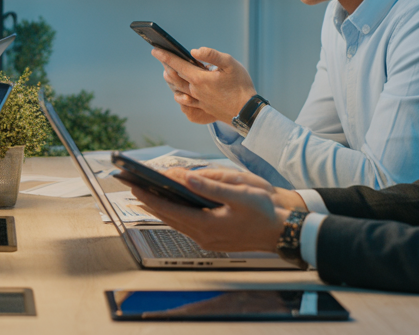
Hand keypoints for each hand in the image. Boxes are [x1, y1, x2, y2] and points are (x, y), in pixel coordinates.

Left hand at [122, 167, 291, 252]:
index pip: (171, 210)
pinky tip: (170, 204)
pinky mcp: (214, 239)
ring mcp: (209, 240)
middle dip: (150, 202)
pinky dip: (175, 213)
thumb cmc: (265, 210)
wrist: (285, 230)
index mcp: (208, 225)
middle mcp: (204, 237)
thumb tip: (185, 178)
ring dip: (161, 209)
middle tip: (133, 186)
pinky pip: (187, 225)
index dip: (151, 198)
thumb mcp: (239, 192)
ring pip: (177, 223)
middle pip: (169, 218)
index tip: (135, 186)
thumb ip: (211, 186)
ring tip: (146, 194)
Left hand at [153, 46, 256, 123]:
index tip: (154, 50)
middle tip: (160, 57)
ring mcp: (198, 100)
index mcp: (199, 78)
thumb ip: (212, 55)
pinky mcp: (203, 107)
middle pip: (175, 76)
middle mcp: (195, 90)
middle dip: (167, 66)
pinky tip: (179, 93)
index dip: (165, 56)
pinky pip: (186, 100)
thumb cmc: (240, 86)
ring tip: (167, 72)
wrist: (246, 112)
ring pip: (179, 89)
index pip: (177, 65)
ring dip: (171, 80)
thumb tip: (194, 51)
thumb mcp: (230, 64)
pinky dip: (180, 94)